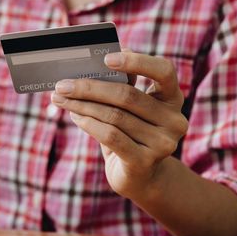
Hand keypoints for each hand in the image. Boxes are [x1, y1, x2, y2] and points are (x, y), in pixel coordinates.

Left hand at [50, 51, 188, 199]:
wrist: (139, 177)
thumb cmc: (129, 134)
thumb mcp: (129, 109)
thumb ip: (122, 86)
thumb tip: (93, 64)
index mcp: (173, 99)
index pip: (164, 71)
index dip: (137, 62)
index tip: (106, 59)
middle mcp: (174, 120)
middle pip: (127, 95)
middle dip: (90, 88)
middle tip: (63, 85)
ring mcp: (163, 143)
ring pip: (114, 116)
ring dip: (82, 106)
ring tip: (62, 100)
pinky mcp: (145, 161)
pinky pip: (110, 136)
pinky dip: (88, 124)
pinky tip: (75, 117)